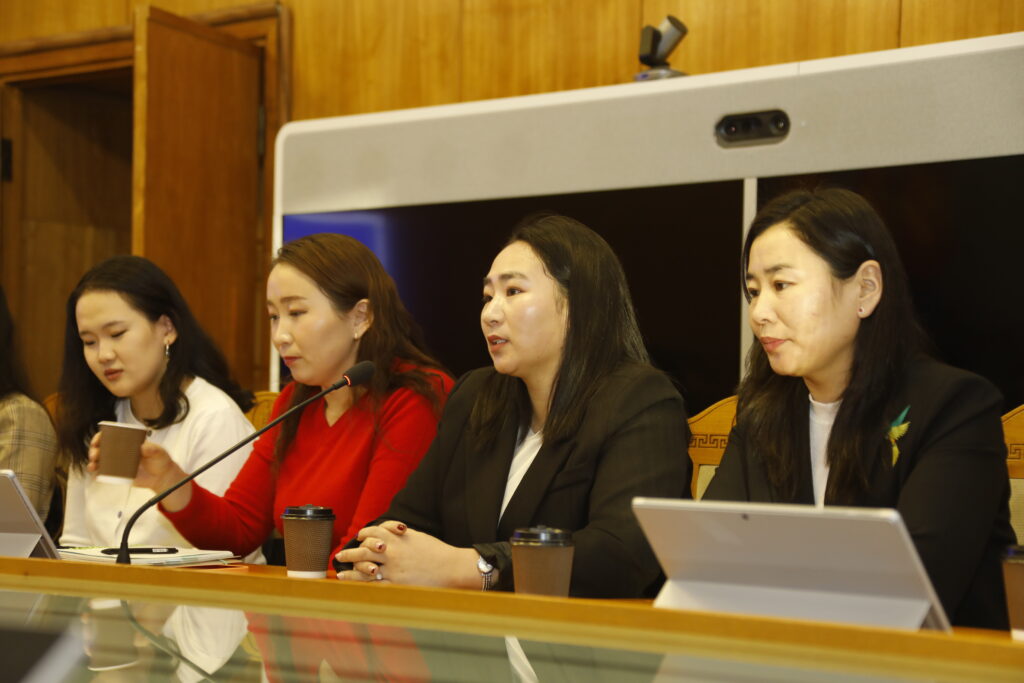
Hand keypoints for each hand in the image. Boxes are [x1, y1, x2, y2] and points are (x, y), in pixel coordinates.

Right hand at [87, 433, 191, 510]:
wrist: (162, 477)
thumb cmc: (160, 461)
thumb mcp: (159, 452)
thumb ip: (153, 449)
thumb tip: (143, 447)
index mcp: (129, 442)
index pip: (112, 435)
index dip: (101, 436)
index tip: (97, 440)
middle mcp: (121, 451)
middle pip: (102, 448)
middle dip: (94, 450)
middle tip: (94, 454)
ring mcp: (119, 463)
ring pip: (101, 460)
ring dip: (93, 462)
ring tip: (92, 465)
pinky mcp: (119, 474)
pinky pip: (105, 473)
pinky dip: (98, 473)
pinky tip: (96, 474)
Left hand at [335, 521, 481, 588]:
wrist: (451, 568)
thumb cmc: (436, 552)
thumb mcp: (417, 537)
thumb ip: (401, 535)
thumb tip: (390, 533)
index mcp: (398, 539)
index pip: (373, 531)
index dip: (363, 534)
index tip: (359, 537)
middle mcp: (393, 552)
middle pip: (364, 550)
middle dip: (349, 552)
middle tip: (339, 556)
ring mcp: (393, 570)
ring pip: (365, 568)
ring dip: (350, 570)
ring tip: (340, 572)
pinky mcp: (397, 585)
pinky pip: (374, 585)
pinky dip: (361, 584)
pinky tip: (353, 585)